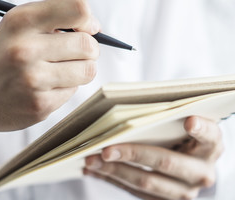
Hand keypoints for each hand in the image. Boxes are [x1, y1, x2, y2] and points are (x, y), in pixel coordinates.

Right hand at [0, 0, 100, 159]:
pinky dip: (65, 87)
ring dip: (80, 69)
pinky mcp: (40, 105)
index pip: (77, 9)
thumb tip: (93, 27)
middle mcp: (25, 50)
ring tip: (60, 69)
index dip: (88, 20)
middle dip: (87, 48)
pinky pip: (73, 91)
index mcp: (20, 22)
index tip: (85, 28)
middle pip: (88, 44)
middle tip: (74, 52)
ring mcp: (33, 80)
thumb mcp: (14, 25)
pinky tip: (45, 86)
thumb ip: (51, 18)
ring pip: (87, 70)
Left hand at [84, 116, 223, 199]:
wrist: (185, 162)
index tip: (189, 121)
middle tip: (106, 149)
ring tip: (91, 160)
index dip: (201, 130)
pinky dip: (111, 178)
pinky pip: (134, 192)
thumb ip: (166, 115)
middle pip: (165, 162)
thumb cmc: (178, 134)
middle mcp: (201, 172)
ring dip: (114, 170)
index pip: (210, 136)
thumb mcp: (180, 123)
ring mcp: (183, 191)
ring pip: (145, 182)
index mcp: (210, 146)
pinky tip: (93, 169)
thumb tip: (123, 109)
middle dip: (132, 154)